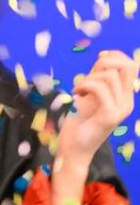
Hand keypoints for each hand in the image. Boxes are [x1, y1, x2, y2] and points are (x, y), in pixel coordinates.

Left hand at [56, 50, 138, 166]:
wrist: (73, 149)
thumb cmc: (79, 122)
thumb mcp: (90, 94)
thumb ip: (99, 78)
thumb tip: (104, 56)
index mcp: (125, 97)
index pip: (131, 65)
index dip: (115, 56)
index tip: (97, 60)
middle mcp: (127, 102)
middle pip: (128, 66)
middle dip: (105, 62)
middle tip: (87, 76)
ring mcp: (120, 110)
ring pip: (110, 75)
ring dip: (89, 78)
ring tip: (79, 90)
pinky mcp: (110, 116)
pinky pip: (100, 88)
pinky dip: (85, 85)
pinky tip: (76, 94)